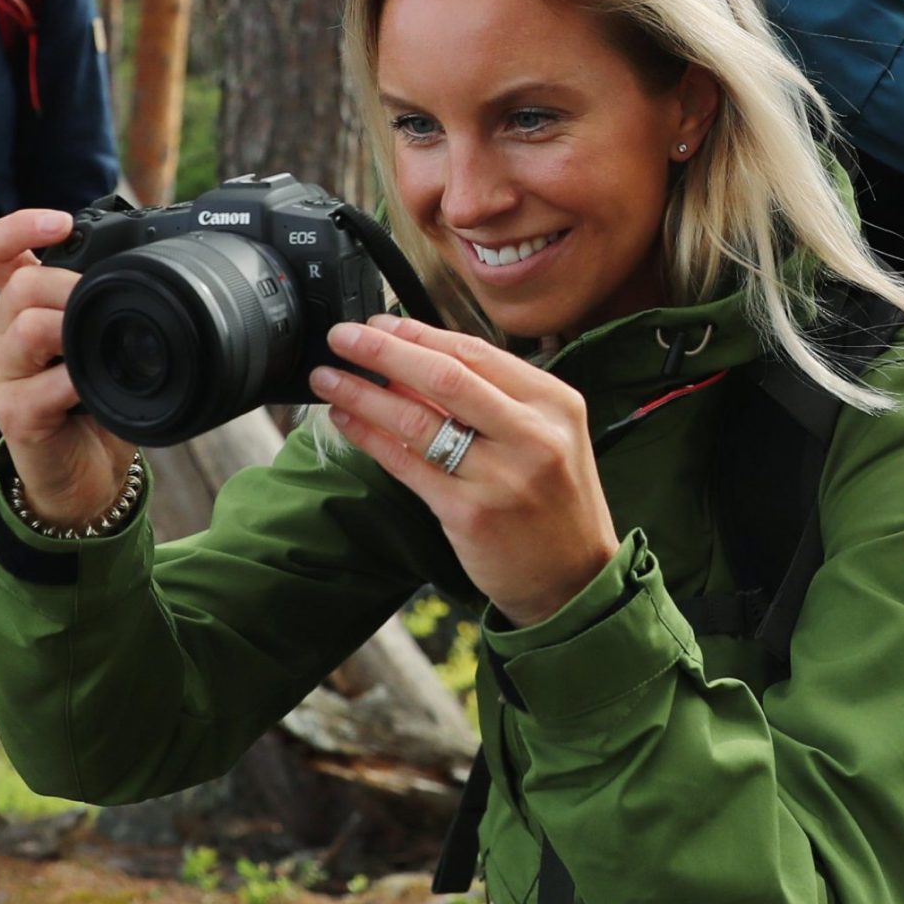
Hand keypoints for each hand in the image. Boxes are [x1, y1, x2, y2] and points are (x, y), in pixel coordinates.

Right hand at [0, 209, 135, 526]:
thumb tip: (146, 264)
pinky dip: (75, 382)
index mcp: (18, 306)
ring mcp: (1, 374)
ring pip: (26, 327)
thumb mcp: (101, 338)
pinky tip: (92, 389)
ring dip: (74, 330)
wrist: (90, 470)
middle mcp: (0, 334)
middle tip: (113, 306)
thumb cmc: (98, 397)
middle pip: (22, 284)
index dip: (18, 228)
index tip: (60, 224)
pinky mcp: (12, 413)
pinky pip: (40, 385)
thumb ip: (105, 301)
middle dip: (76, 287)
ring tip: (101, 349)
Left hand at [312, 314, 618, 627]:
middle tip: (342, 337)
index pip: (476, 352)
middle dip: (383, 351)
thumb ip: (494, 401)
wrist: (574, 580)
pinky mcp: (471, 514)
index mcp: (554, 403)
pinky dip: (371, 438)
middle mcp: (532, 434)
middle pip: (444, 376)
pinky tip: (346, 421)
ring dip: (364, 394)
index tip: (379, 323)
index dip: (419, 334)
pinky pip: (408, 464)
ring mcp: (502, 475)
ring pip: (418, 419)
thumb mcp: (546, 438)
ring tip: (328, 378)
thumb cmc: (554, 503)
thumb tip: (414, 363)